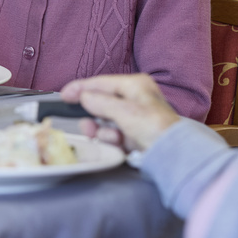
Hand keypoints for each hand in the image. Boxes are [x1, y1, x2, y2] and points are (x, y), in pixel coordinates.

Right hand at [60, 74, 179, 151]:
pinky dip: (111, 138)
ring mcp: (133, 116)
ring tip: (107, 137)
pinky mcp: (132, 133)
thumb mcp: (124, 111)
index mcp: (134, 85)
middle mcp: (133, 97)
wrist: (174, 155)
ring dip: (101, 129)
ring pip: (104, 119)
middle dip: (92, 115)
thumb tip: (83, 97)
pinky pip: (112, 132)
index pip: (101, 83)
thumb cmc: (153, 127)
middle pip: (101, 102)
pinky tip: (118, 143)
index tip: (63, 95)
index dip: (80, 88)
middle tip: (86, 126)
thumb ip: (99, 102)